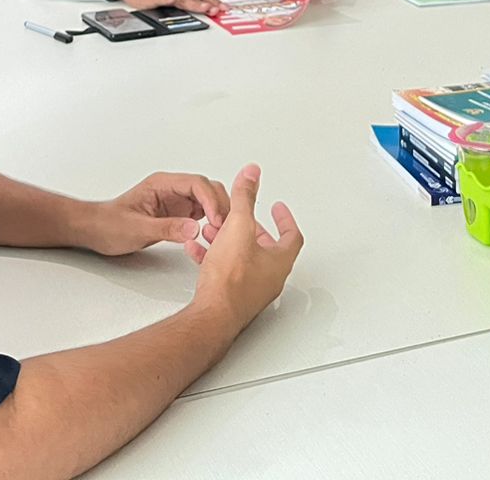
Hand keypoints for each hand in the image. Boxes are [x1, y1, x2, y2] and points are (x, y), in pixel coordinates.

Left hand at [83, 172, 230, 260]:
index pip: (196, 184)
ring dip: (218, 213)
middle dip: (220, 205)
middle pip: (207, 189)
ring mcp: (175, 201)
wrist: (95, 231)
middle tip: (224, 228)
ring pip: (208, 200)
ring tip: (222, 234)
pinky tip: (212, 236)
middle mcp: (171, 189)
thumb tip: (194, 228)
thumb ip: (167, 228)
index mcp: (162, 184)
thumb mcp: (137, 229)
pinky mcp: (176, 214)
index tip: (217, 218)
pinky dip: (211, 222)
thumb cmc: (108, 225)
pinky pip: (201, 213)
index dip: (211, 200)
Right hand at [190, 165, 302, 334]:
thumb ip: (244, 198)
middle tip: (243, 217)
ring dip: (227, 240)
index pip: (292, 235)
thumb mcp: (238, 227)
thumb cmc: (230, 281)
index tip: (278, 207)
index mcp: (279, 261)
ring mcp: (250, 290)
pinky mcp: (231, 297)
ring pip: (242, 258)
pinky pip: (224, 272)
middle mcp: (268, 277)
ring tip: (213, 228)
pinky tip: (198, 249)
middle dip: (250, 227)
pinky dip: (213, 256)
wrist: (212, 315)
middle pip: (266, 246)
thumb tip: (252, 175)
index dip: (285, 218)